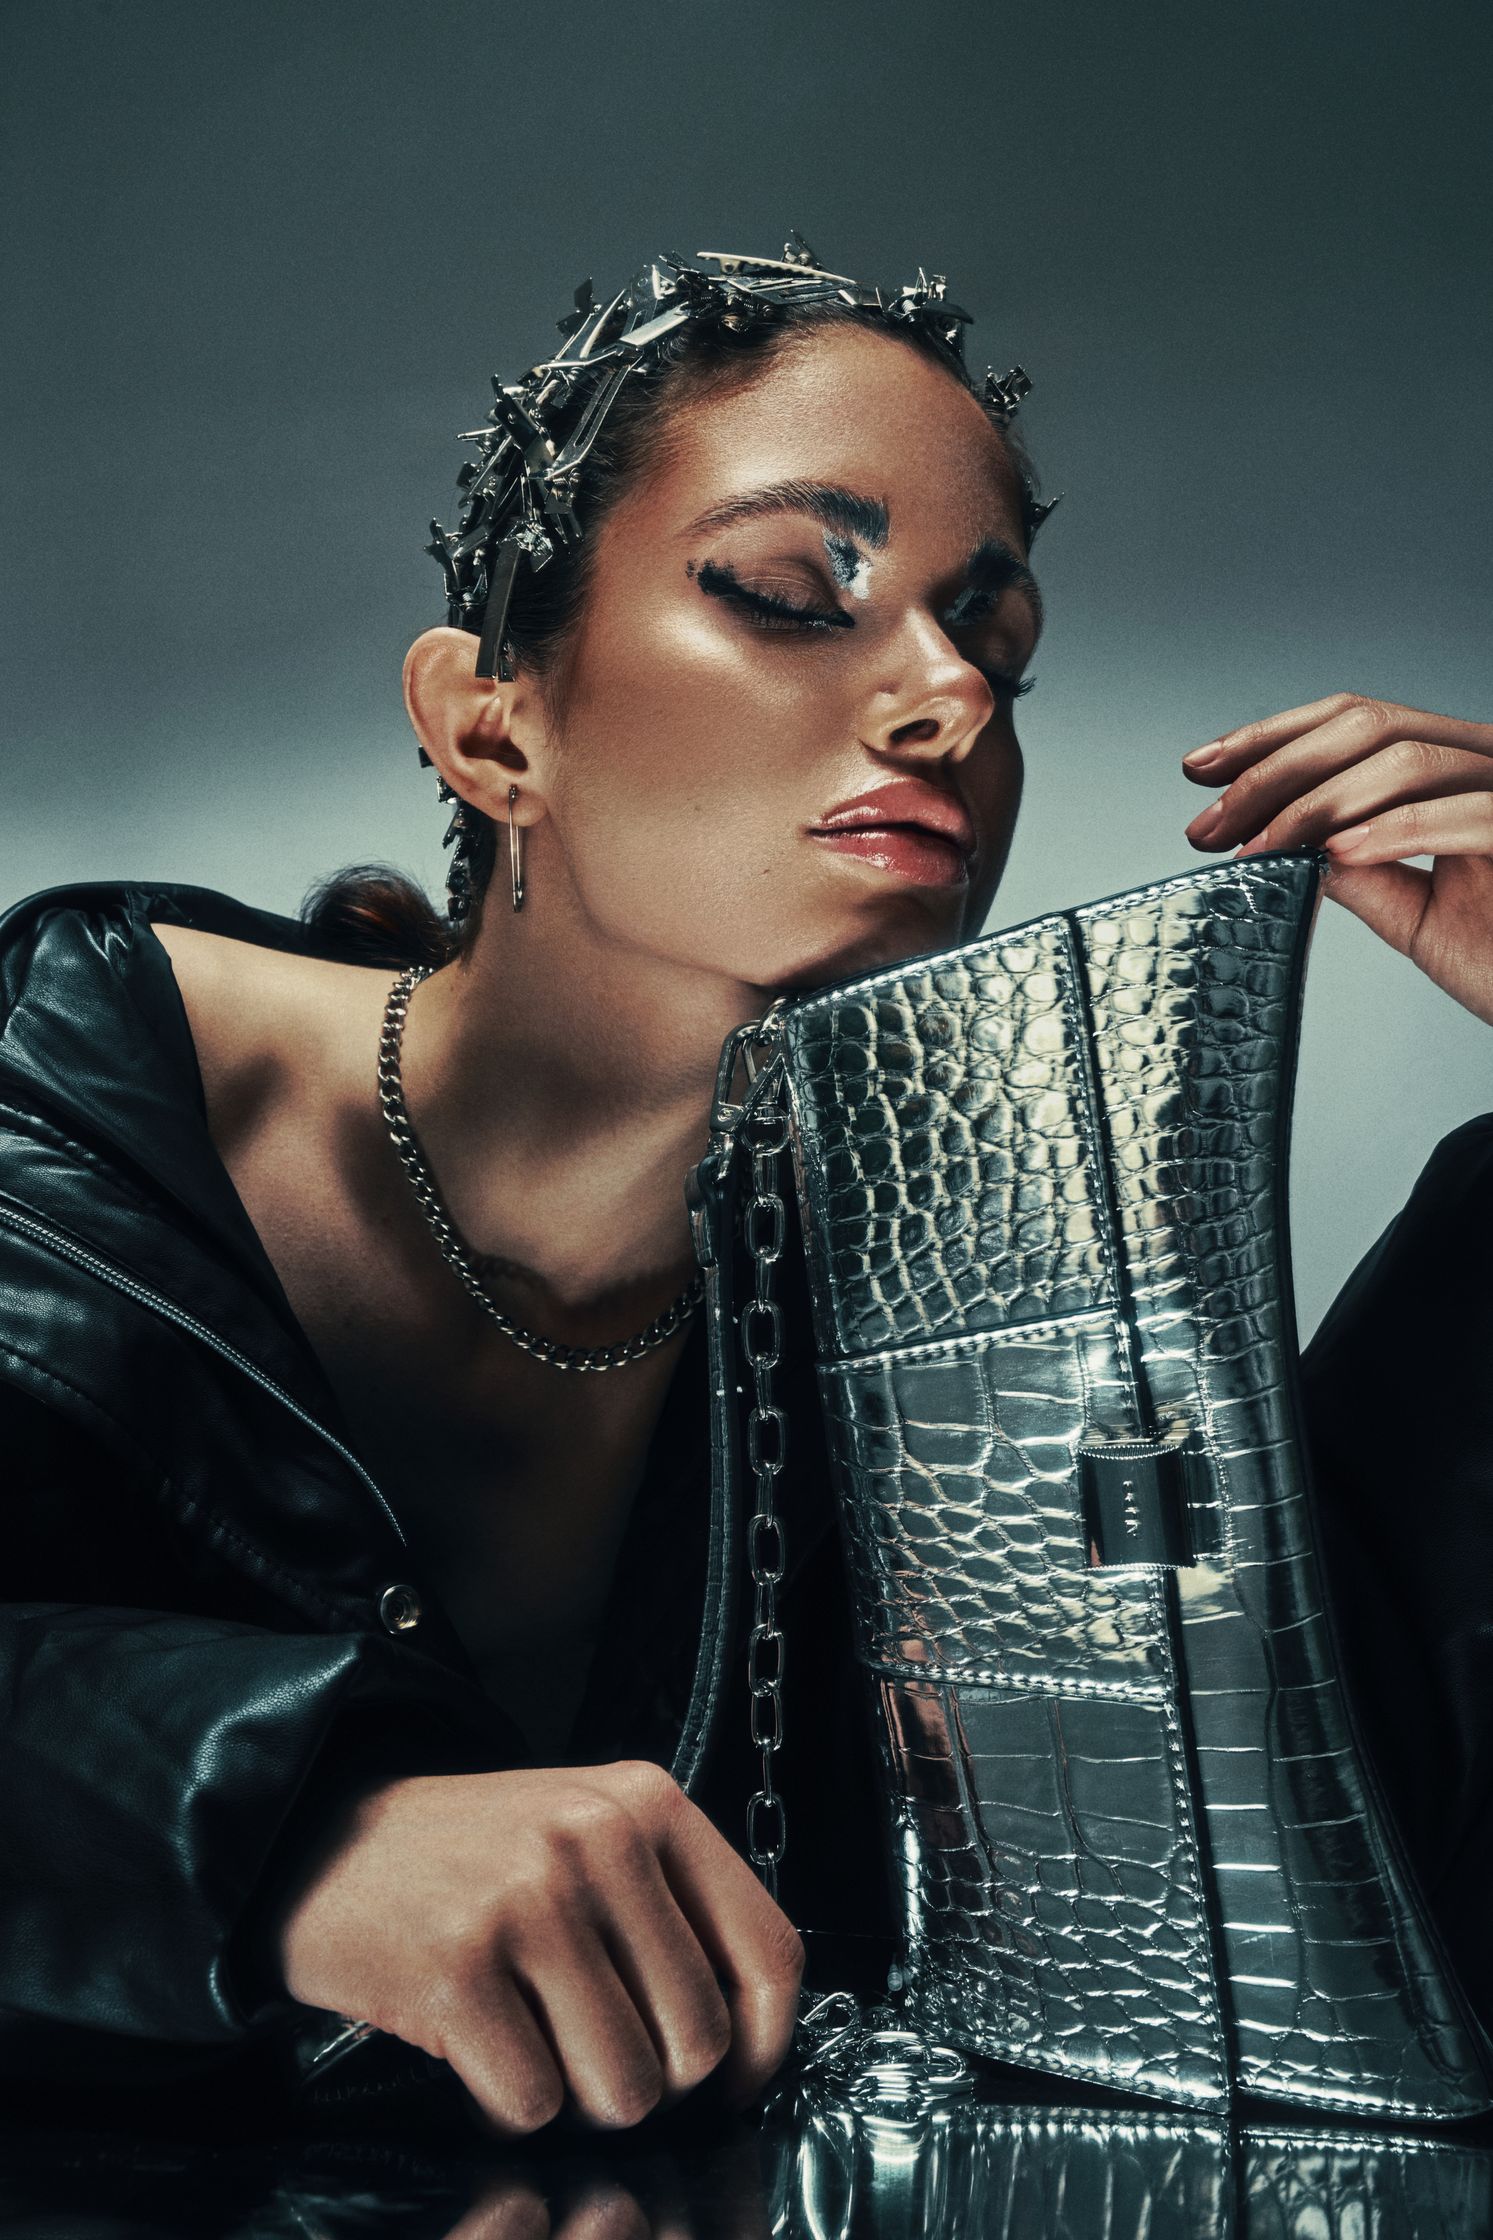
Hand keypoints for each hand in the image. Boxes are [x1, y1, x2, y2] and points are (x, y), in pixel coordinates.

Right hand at [275, 1760, 803, 2134]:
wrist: (323, 1844)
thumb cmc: (474, 1859)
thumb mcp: (591, 1836)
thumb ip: (675, 1909)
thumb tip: (750, 2042)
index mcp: (649, 1802)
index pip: (772, 1952)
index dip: (764, 2047)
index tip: (732, 2083)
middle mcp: (598, 1838)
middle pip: (698, 2043)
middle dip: (649, 2080)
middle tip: (587, 2052)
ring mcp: (529, 1900)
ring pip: (623, 2090)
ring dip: (576, 2098)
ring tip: (530, 2041)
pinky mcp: (458, 1967)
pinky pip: (532, 2105)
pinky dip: (504, 2105)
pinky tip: (476, 2049)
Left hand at [1182, 692, 1492, 1026]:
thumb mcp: (1414, 913)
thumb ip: (1360, 872)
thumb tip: (1284, 848)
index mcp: (1453, 770)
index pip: (1353, 720)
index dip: (1270, 736)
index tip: (1197, 768)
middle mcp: (1487, 762)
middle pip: (1366, 725)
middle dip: (1274, 768)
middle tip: (1209, 822)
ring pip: (1407, 760)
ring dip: (1316, 801)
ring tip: (1258, 848)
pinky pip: (1467, 813)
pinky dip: (1394, 829)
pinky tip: (1335, 853)